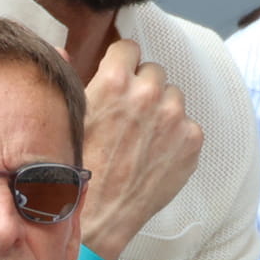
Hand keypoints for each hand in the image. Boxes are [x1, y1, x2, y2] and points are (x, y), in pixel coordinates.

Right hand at [79, 39, 202, 257]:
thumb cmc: (79, 164)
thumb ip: (71, 76)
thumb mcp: (68, 115)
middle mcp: (150, 94)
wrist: (102, 210)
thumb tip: (67, 50)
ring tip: (144, 133)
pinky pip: (188, 124)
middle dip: (143, 85)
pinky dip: (177, 133)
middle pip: (155, 71)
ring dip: (163, 108)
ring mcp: (176, 118)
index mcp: (115, 80)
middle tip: (131, 110)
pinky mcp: (193, 140)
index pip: (130, 48)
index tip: (121, 74)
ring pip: (174, 96)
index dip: (123, 62)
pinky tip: (158, 150)